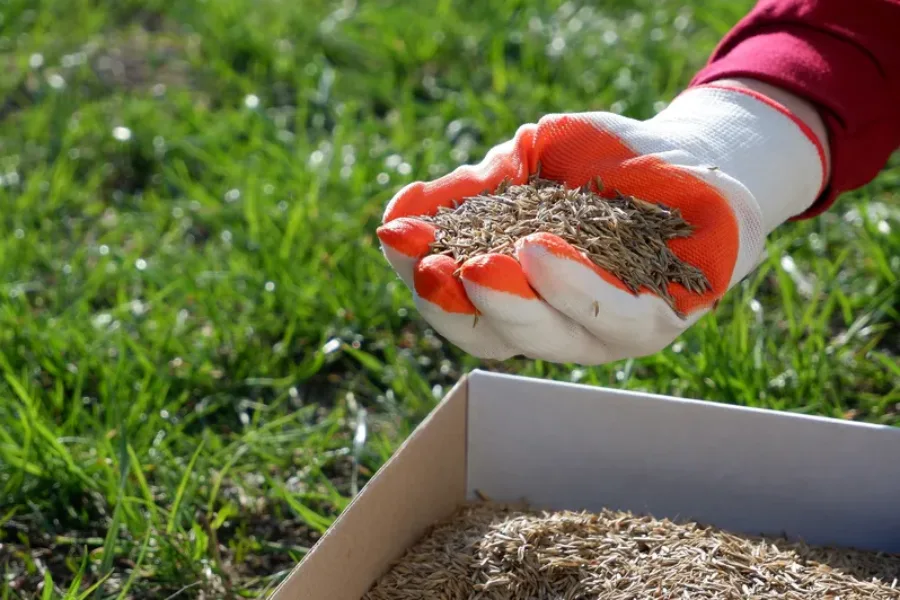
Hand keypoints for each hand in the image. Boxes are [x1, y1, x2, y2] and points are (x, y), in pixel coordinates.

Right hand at [376, 84, 826, 364]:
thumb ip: (468, 195)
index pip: (460, 310)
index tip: (396, 242)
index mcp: (517, 299)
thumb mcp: (522, 168)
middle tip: (433, 267)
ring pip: (552, 335)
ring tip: (483, 265)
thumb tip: (397, 215)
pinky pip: (615, 315)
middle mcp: (556, 326)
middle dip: (459, 303)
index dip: (424, 281)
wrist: (684, 157)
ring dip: (512, 303)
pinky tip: (540, 252)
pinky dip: (574, 289)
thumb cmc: (597, 165)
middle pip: (496, 336)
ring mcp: (606, 331)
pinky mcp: (660, 319)